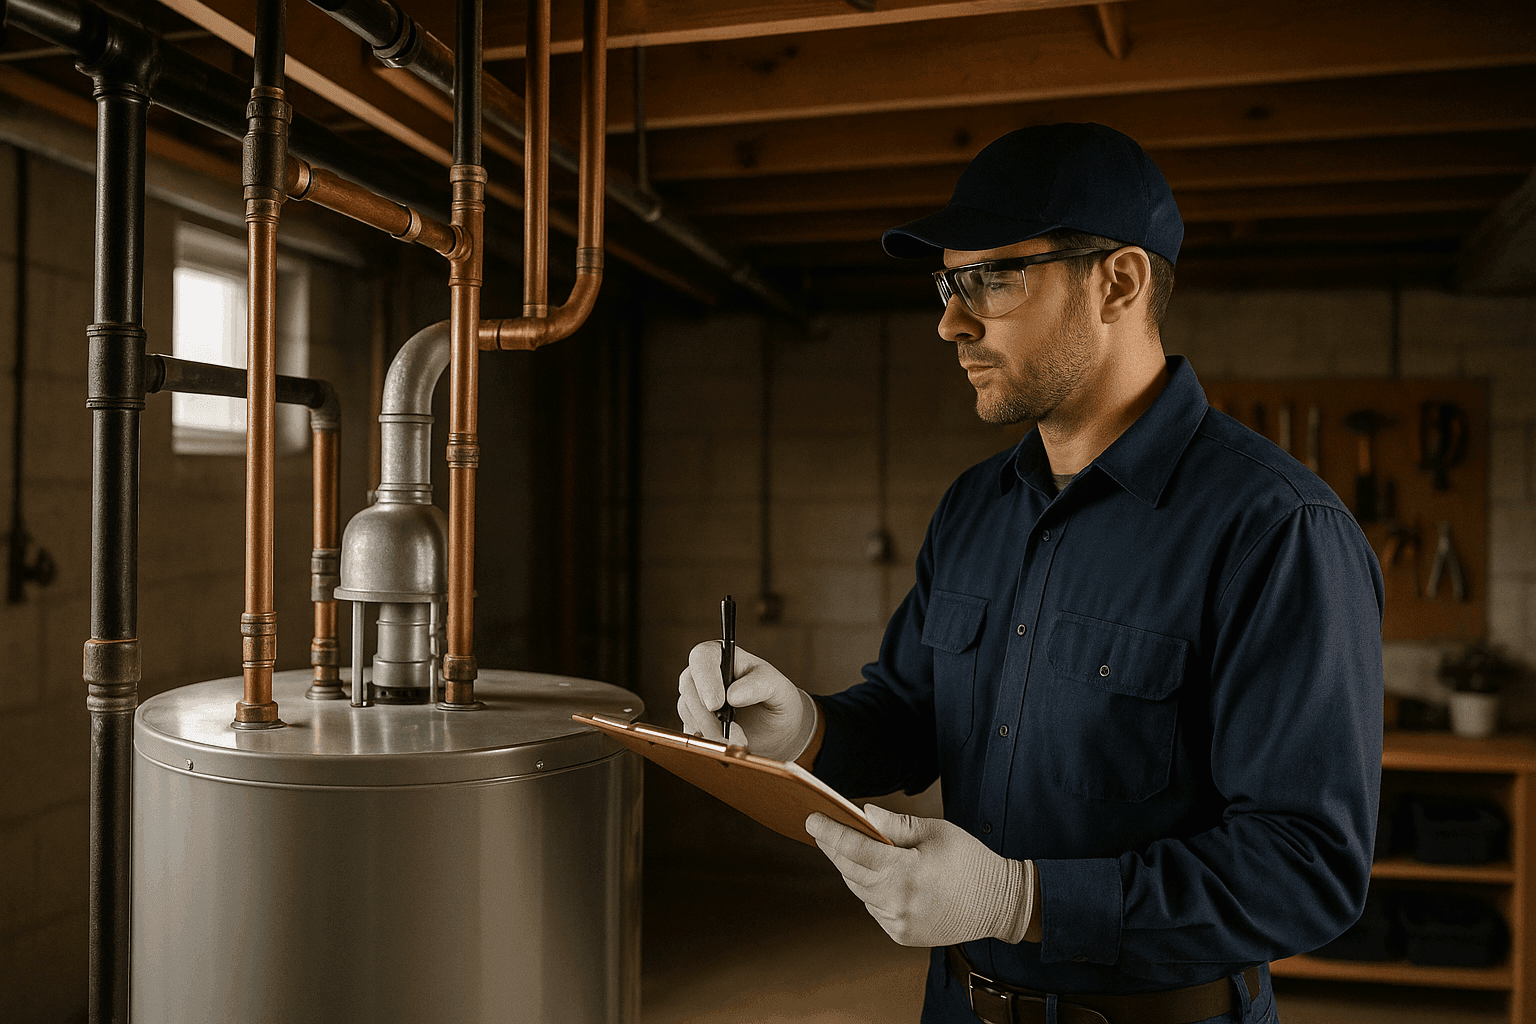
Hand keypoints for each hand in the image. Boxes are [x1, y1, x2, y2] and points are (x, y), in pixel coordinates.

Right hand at [677, 642, 816, 760]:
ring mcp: (697, 698)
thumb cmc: (777, 701)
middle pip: (688, 685)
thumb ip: (760, 685)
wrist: (777, 732)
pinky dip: (707, 741)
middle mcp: (706, 674)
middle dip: (708, 714)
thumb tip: (732, 694)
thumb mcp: (778, 689)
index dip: (706, 679)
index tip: (717, 704)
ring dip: (710, 731)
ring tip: (740, 741)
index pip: (703, 656)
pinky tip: (728, 746)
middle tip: (733, 734)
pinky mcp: (693, 721)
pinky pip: (689, 730)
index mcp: (725, 656)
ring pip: (687, 710)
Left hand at [806, 804, 1032, 947]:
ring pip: (860, 891)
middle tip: (821, 830)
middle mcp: (897, 902)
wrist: (999, 904)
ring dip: (852, 870)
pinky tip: (878, 876)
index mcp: (905, 872)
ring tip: (847, 849)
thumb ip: (896, 825)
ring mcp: (898, 922)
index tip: (811, 820)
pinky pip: (874, 908)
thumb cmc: (969, 860)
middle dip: (834, 849)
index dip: (830, 833)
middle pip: (851, 871)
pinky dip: (870, 891)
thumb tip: (864, 814)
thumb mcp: (935, 832)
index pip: (855, 849)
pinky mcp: (901, 935)